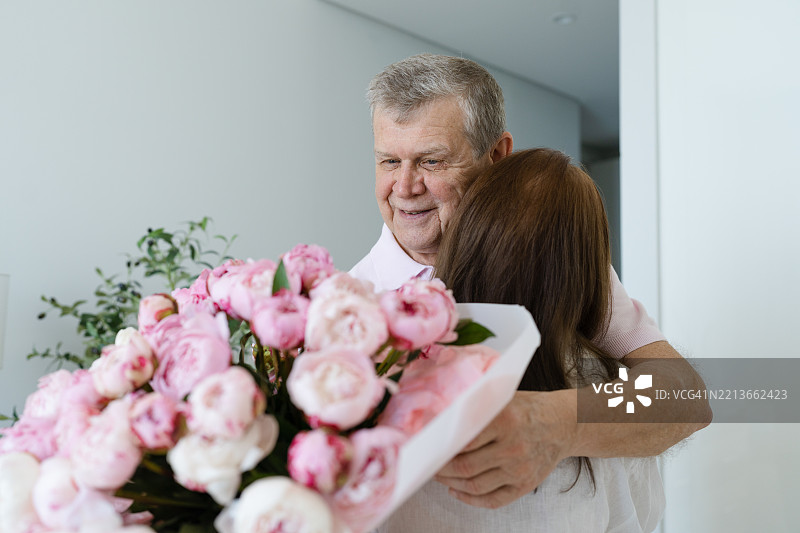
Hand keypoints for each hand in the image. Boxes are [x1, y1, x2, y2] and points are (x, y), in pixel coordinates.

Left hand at [434, 389, 575, 508]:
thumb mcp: (503, 398)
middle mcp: (513, 447)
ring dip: (451, 483)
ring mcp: (520, 469)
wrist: (565, 423)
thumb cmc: (529, 408)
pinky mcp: (526, 485)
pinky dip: (470, 499)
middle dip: (441, 468)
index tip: (428, 447)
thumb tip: (441, 416)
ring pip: (475, 485)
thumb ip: (477, 406)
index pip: (464, 441)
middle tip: (429, 463)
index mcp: (505, 421)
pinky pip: (493, 500)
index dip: (441, 447)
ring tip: (440, 476)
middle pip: (465, 466)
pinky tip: (457, 491)